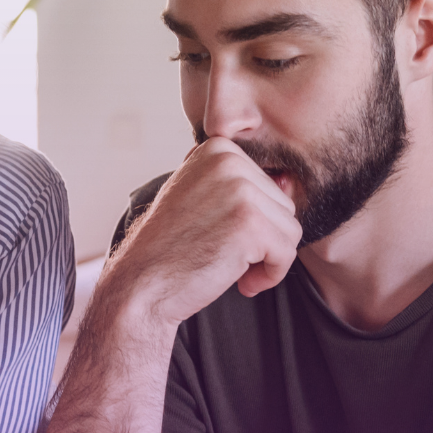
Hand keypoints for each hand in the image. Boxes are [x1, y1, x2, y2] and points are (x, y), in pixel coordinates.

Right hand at [107, 138, 301, 328]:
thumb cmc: (172, 247)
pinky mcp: (250, 223)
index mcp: (217, 148)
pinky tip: (241, 283)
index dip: (250, 222)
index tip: (221, 237)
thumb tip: (290, 182)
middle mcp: (228, 161)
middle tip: (226, 257)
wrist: (141, 284)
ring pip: (289, 229)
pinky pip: (287, 253)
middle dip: (262, 240)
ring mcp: (240, 190)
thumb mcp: (202, 198)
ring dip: (267, 259)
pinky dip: (270, 275)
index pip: (267, 186)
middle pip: (283, 206)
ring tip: (233, 269)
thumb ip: (238, 185)